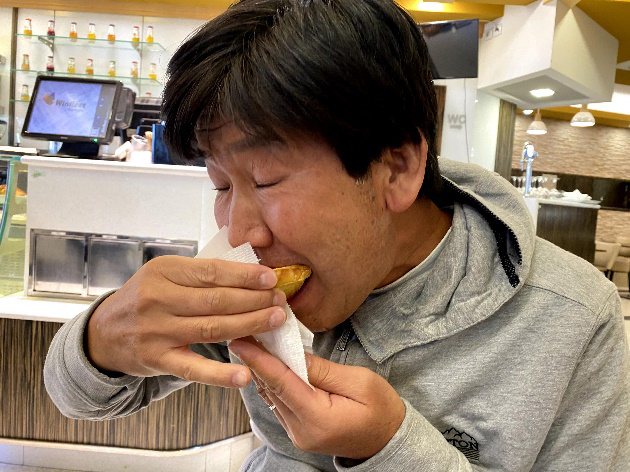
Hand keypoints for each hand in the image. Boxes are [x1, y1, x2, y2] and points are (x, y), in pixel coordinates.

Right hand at [86, 256, 286, 387]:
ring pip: (212, 328)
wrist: (104, 333)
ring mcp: (157, 331)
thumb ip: (200, 274)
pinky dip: (219, 374)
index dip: (244, 276)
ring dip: (249, 325)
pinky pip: (193, 368)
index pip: (212, 272)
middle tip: (280, 300)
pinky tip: (244, 375)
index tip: (270, 278)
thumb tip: (250, 273)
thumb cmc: (145, 299)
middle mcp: (158, 299)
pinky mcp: (157, 360)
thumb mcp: (164, 275)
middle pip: (216, 300)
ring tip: (275, 320)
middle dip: (254, 300)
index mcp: (163, 271)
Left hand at [228, 337, 404, 459]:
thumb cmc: (382, 410)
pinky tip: (267, 364)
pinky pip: (279, 403)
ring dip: (262, 371)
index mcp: (319, 418)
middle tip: (243, 334)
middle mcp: (302, 431)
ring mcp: (298, 434)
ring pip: (272, 397)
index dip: (259, 361)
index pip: (282, 384)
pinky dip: (272, 382)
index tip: (241, 343)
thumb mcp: (360, 382)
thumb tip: (294, 355)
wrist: (389, 441)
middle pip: (272, 390)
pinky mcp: (298, 431)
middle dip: (256, 361)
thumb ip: (323, 370)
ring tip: (252, 344)